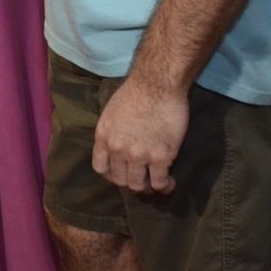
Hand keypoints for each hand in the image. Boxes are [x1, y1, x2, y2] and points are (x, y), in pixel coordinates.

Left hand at [91, 77, 187, 194]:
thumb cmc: (137, 92)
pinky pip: (160, 182)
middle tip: (143, 178)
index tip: (123, 172)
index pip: (100, 168)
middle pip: (120, 180)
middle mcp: (117, 149)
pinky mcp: (160, 157)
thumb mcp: (112, 112)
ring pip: (139, 185)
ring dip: (148, 187)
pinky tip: (170, 182)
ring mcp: (138, 155)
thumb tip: (117, 146)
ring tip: (156, 182)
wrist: (157, 84)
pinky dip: (165, 186)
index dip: (112, 174)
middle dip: (131, 181)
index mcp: (103, 137)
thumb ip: (112, 132)